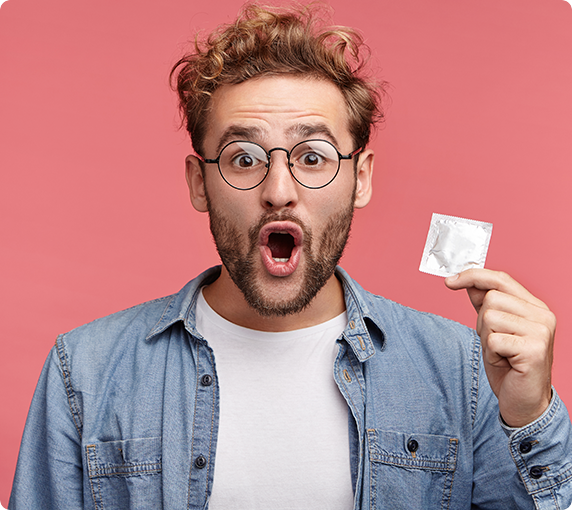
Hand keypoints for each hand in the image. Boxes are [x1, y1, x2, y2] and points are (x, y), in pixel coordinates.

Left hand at [445, 269, 555, 427]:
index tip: (449, 281)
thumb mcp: (492, 329)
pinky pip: (493, 339)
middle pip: (491, 298)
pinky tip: (505, 363)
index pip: (501, 279)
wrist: (525, 401)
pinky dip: (491, 353)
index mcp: (535, 306)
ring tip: (501, 353)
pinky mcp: (534, 349)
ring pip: (489, 317)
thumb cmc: (509, 365)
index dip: (473, 276)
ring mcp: (541, 331)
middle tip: (495, 343)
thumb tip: (468, 282)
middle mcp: (542, 315)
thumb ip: (484, 304)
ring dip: (486, 339)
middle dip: (482, 322)